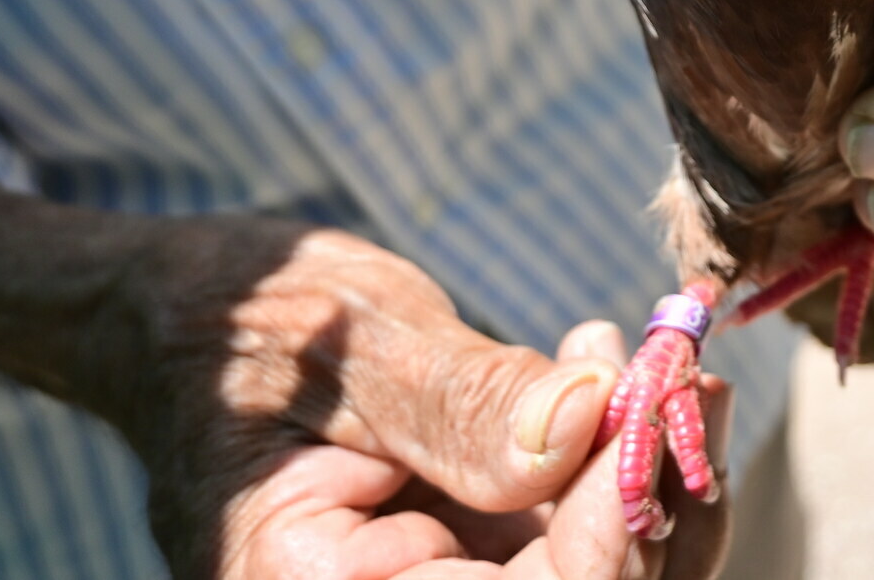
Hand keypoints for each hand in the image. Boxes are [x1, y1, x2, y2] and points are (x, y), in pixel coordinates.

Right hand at [0, 179, 730, 579]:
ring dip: (658, 482)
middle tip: (682, 371)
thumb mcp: (347, 338)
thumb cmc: (241, 318)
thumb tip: (586, 425)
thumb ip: (461, 400)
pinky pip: (583, 547)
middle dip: (648, 500)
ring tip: (674, 365)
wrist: (191, 322)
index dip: (606, 532)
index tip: (656, 405)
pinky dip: (631, 472)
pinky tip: (649, 383)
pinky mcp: (479, 559)